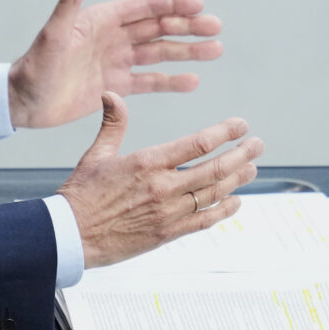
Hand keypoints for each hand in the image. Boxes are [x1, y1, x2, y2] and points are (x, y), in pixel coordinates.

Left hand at [8, 0, 222, 128]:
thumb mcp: (53, 35)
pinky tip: (192, 81)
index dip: (171, 5)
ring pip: (160, 54)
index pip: (144, 8)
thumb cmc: (34, 66)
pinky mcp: (116, 87)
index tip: (197, 5)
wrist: (23, 103)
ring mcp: (116, 62)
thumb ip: (69, 3)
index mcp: (102, 20)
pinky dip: (171, 81)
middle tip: (216, 28)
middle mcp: (113, 38)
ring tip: (216, 50)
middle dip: (188, 27)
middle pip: (159, 28)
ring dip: (187, 52)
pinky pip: (150, 82)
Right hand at [57, 92, 263, 267]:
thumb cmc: (81, 195)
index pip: (197, 143)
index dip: (224, 132)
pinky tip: (235, 201)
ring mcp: (167, 212)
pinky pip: (203, 221)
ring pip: (213, 194)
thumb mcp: (96, 154)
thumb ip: (112, 123)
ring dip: (237, 180)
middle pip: (214, 168)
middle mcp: (162, 187)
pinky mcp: (166, 234)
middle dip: (240, 154)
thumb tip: (111, 93)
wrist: (70, 236)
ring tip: (251, 167)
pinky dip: (223, 210)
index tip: (240, 125)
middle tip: (257, 145)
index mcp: (147, 162)